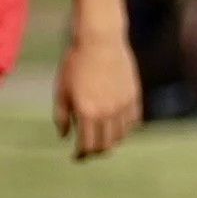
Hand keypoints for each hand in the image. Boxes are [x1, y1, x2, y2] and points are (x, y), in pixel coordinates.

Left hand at [54, 29, 140, 158]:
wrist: (100, 40)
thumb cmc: (75, 63)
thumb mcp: (61, 90)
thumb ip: (61, 116)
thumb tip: (64, 136)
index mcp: (86, 112)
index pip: (87, 146)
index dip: (81, 155)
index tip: (77, 156)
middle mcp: (107, 112)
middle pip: (105, 145)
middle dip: (96, 152)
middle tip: (89, 151)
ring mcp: (123, 105)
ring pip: (121, 135)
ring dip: (111, 141)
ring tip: (103, 138)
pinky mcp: (134, 96)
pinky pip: (133, 121)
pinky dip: (125, 128)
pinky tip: (117, 124)